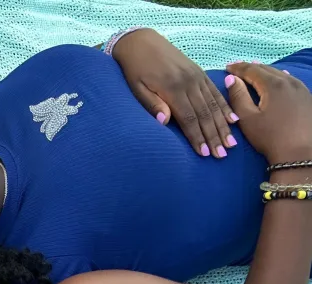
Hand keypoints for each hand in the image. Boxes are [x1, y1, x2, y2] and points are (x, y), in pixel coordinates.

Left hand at [113, 29, 235, 157]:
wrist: (141, 43)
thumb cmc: (135, 70)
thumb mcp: (136, 88)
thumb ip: (152, 104)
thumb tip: (164, 122)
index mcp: (173, 89)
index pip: (189, 118)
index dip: (197, 137)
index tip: (204, 153)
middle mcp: (189, 82)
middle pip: (205, 114)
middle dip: (214, 136)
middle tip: (221, 155)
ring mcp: (197, 77)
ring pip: (214, 104)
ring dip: (223, 125)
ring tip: (231, 143)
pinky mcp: (199, 73)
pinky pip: (215, 92)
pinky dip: (225, 107)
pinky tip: (234, 119)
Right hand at [225, 62, 311, 165]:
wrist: (299, 152)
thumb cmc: (270, 137)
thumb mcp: (247, 119)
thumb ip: (238, 97)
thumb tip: (231, 79)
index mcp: (273, 85)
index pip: (252, 70)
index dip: (238, 68)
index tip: (227, 67)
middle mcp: (289, 81)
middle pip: (267, 69)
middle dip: (251, 68)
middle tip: (237, 68)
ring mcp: (301, 88)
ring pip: (280, 73)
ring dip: (265, 71)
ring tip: (255, 70)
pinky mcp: (307, 97)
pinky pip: (290, 80)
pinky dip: (279, 77)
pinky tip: (278, 78)